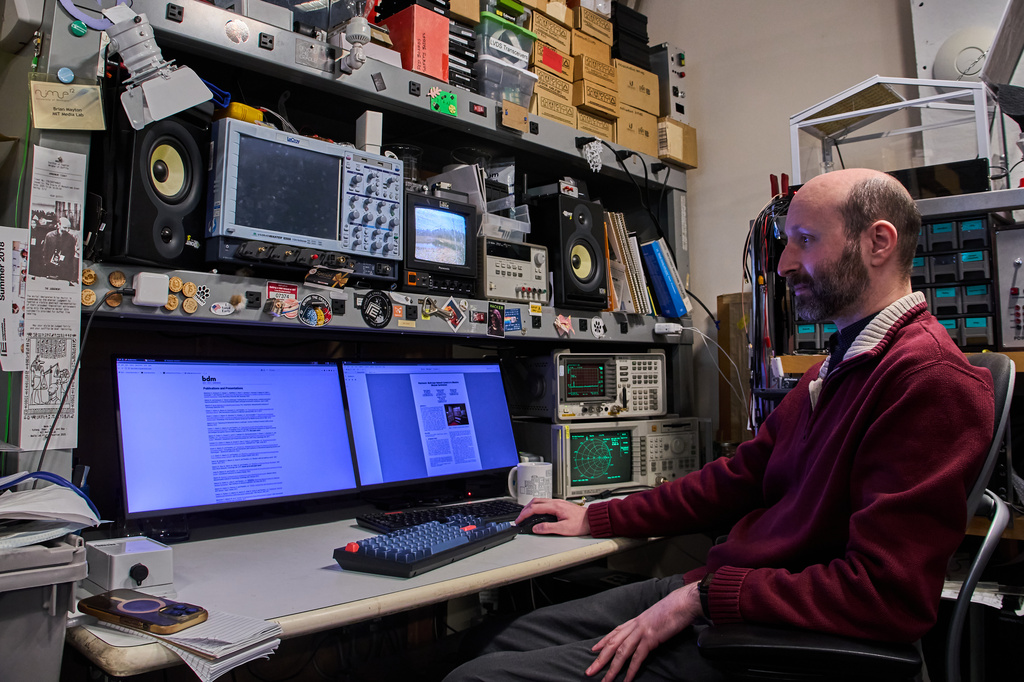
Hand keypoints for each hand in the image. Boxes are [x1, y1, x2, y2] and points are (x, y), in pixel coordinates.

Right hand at [514, 498, 590, 535]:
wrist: (592, 520)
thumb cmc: (581, 524)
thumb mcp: (564, 529)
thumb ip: (548, 528)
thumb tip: (536, 528)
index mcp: (555, 506)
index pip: (535, 508)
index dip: (525, 514)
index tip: (519, 520)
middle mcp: (556, 502)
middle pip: (535, 501)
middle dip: (525, 509)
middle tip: (520, 518)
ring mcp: (558, 502)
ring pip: (539, 500)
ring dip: (530, 507)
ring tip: (525, 514)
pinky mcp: (560, 504)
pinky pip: (544, 502)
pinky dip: (536, 506)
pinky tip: (536, 512)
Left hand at [586, 582, 701, 681]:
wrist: (683, 602)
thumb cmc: (674, 609)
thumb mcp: (657, 616)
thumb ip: (650, 624)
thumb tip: (650, 631)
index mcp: (637, 620)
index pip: (615, 632)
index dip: (603, 641)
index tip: (594, 649)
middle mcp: (635, 625)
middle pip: (613, 644)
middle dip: (600, 659)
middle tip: (589, 671)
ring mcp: (642, 631)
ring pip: (621, 652)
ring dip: (612, 669)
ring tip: (606, 681)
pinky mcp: (651, 638)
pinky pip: (638, 657)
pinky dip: (631, 670)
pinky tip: (626, 680)